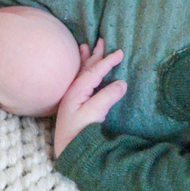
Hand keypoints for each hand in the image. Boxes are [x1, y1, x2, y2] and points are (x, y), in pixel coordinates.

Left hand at [53, 40, 127, 156]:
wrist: (67, 150)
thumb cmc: (79, 132)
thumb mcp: (94, 113)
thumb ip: (107, 96)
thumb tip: (122, 83)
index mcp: (77, 90)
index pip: (94, 71)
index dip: (108, 61)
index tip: (120, 52)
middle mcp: (73, 91)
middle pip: (85, 68)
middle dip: (94, 54)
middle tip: (100, 40)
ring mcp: (73, 98)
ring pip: (81, 73)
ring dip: (85, 60)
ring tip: (85, 47)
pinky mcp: (74, 106)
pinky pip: (80, 81)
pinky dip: (83, 71)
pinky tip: (83, 71)